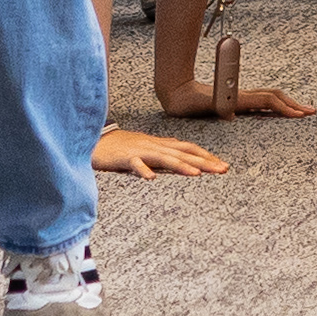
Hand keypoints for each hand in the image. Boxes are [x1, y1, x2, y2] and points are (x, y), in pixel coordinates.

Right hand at [93, 127, 230, 175]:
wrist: (92, 137)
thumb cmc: (119, 145)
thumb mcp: (145, 145)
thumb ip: (162, 148)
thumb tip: (180, 148)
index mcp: (159, 144)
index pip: (188, 148)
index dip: (206, 156)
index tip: (224, 166)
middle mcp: (153, 145)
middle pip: (182, 153)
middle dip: (204, 161)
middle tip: (223, 170)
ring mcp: (139, 151)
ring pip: (163, 158)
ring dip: (181, 165)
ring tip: (197, 174)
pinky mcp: (123, 157)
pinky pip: (134, 164)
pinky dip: (143, 170)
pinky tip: (151, 178)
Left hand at [158, 78, 315, 122]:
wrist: (176, 93)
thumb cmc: (187, 102)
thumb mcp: (203, 106)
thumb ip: (218, 107)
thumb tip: (230, 114)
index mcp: (238, 99)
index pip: (267, 100)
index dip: (284, 107)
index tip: (300, 114)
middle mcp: (241, 97)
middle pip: (273, 96)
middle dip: (293, 104)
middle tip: (311, 111)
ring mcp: (239, 97)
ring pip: (268, 97)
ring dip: (286, 102)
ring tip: (300, 110)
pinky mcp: (235, 100)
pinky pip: (259, 100)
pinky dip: (274, 104)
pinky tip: (278, 109)